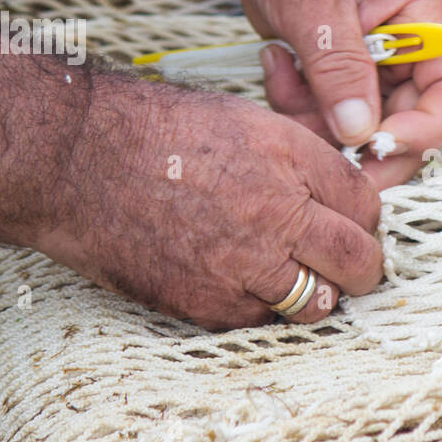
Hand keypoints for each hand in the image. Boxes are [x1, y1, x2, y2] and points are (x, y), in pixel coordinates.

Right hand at [35, 77, 381, 329]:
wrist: (75, 159)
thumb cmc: (154, 132)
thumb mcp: (243, 120)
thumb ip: (299, 160)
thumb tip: (336, 196)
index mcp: (289, 157)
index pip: (366, 204)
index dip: (365, 218)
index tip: (353, 223)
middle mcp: (276, 211)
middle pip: (359, 260)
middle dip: (363, 267)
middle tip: (352, 267)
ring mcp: (243, 263)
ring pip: (318, 302)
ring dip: (316, 294)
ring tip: (294, 278)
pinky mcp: (208, 302)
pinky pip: (261, 322)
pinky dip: (261, 309)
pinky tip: (242, 285)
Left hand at [234, 0, 441, 189]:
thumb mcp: (315, 3)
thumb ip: (339, 69)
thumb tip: (360, 133)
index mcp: (427, 17)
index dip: (430, 127)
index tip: (378, 143)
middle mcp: (414, 48)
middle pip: (417, 121)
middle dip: (367, 142)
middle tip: (324, 151)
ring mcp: (382, 66)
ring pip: (371, 128)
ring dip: (324, 124)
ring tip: (282, 77)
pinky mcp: (349, 78)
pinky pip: (338, 117)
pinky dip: (304, 109)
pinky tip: (277, 68)